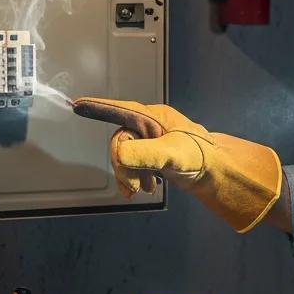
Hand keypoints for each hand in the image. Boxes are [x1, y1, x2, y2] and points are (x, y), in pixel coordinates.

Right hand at [72, 98, 281, 232]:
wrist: (216, 172)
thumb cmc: (199, 156)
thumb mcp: (172, 154)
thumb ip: (144, 153)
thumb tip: (118, 155)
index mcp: (151, 117)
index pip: (119, 110)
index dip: (97, 109)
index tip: (77, 105)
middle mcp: (147, 125)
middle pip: (119, 142)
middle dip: (123, 166)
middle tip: (136, 185)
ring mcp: (149, 139)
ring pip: (124, 156)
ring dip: (130, 175)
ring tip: (144, 189)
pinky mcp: (152, 154)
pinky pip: (132, 164)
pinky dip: (134, 178)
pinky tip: (145, 188)